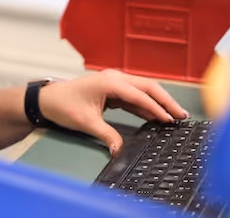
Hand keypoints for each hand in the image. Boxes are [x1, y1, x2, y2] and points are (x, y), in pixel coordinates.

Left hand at [38, 69, 189, 154]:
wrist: (48, 99)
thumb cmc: (63, 105)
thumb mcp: (85, 122)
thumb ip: (106, 135)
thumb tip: (119, 150)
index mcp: (109, 82)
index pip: (139, 94)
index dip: (156, 107)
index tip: (170, 120)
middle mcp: (115, 78)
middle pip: (147, 87)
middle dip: (165, 101)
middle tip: (182, 116)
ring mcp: (114, 82)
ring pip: (143, 90)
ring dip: (159, 102)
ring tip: (175, 116)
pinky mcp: (113, 90)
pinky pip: (135, 96)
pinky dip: (147, 105)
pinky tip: (157, 116)